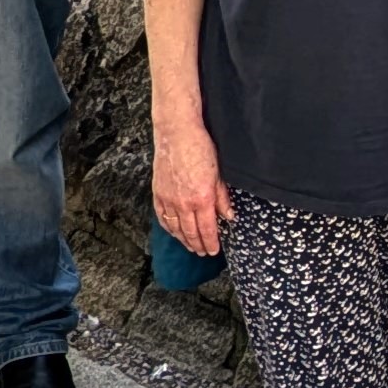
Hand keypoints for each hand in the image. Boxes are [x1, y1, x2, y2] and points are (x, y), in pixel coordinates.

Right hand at [154, 128, 233, 258]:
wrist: (177, 134)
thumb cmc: (200, 149)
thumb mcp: (218, 174)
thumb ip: (223, 198)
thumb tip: (229, 216)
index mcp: (202, 199)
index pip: (207, 229)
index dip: (211, 243)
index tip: (213, 251)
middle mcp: (184, 203)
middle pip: (191, 232)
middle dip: (198, 245)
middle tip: (203, 253)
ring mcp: (168, 200)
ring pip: (176, 228)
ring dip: (184, 240)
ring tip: (191, 247)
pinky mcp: (158, 193)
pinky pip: (162, 217)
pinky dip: (169, 228)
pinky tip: (174, 232)